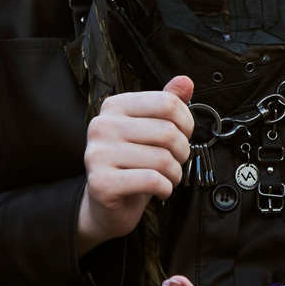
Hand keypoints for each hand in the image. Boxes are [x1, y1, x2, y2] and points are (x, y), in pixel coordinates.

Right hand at [75, 75, 192, 254]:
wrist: (106, 205)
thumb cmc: (133, 164)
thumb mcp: (150, 129)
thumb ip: (166, 104)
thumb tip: (186, 81)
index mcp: (114, 106)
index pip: (166, 102)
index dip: (186, 122)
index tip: (183, 136)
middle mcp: (101, 126)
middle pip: (168, 131)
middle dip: (182, 151)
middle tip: (175, 162)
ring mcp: (98, 154)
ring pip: (162, 159)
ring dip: (174, 174)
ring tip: (167, 177)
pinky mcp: (101, 182)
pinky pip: (152, 180)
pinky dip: (166, 188)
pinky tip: (160, 190)